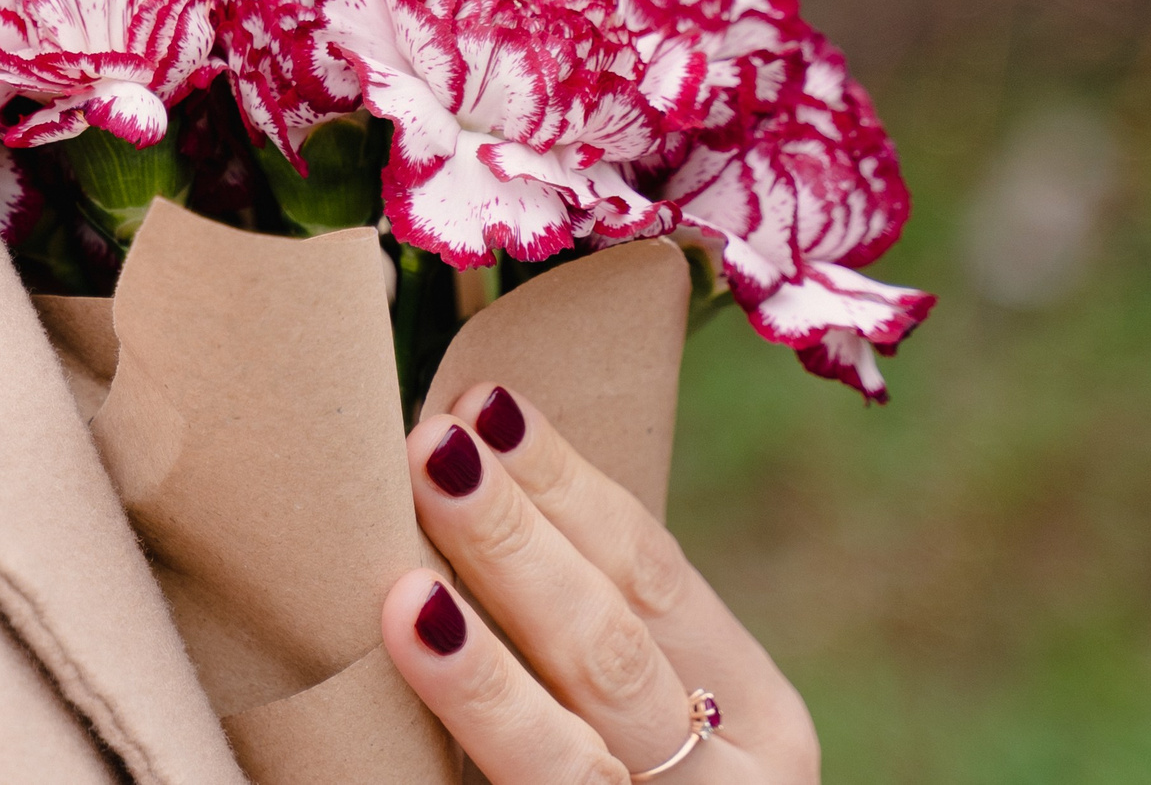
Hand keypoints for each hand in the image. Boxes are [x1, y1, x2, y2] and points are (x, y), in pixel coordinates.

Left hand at [378, 385, 819, 783]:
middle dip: (515, 546)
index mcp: (756, 713)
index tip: (483, 403)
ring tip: (405, 599)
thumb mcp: (651, 714)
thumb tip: (459, 458)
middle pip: (610, 651)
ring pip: (570, 762)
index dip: (568, 485)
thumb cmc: (639, 781)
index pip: (656, 571)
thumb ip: (589, 626)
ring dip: (482, 678)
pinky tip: (394, 722)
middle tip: (429, 453)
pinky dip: (462, 773)